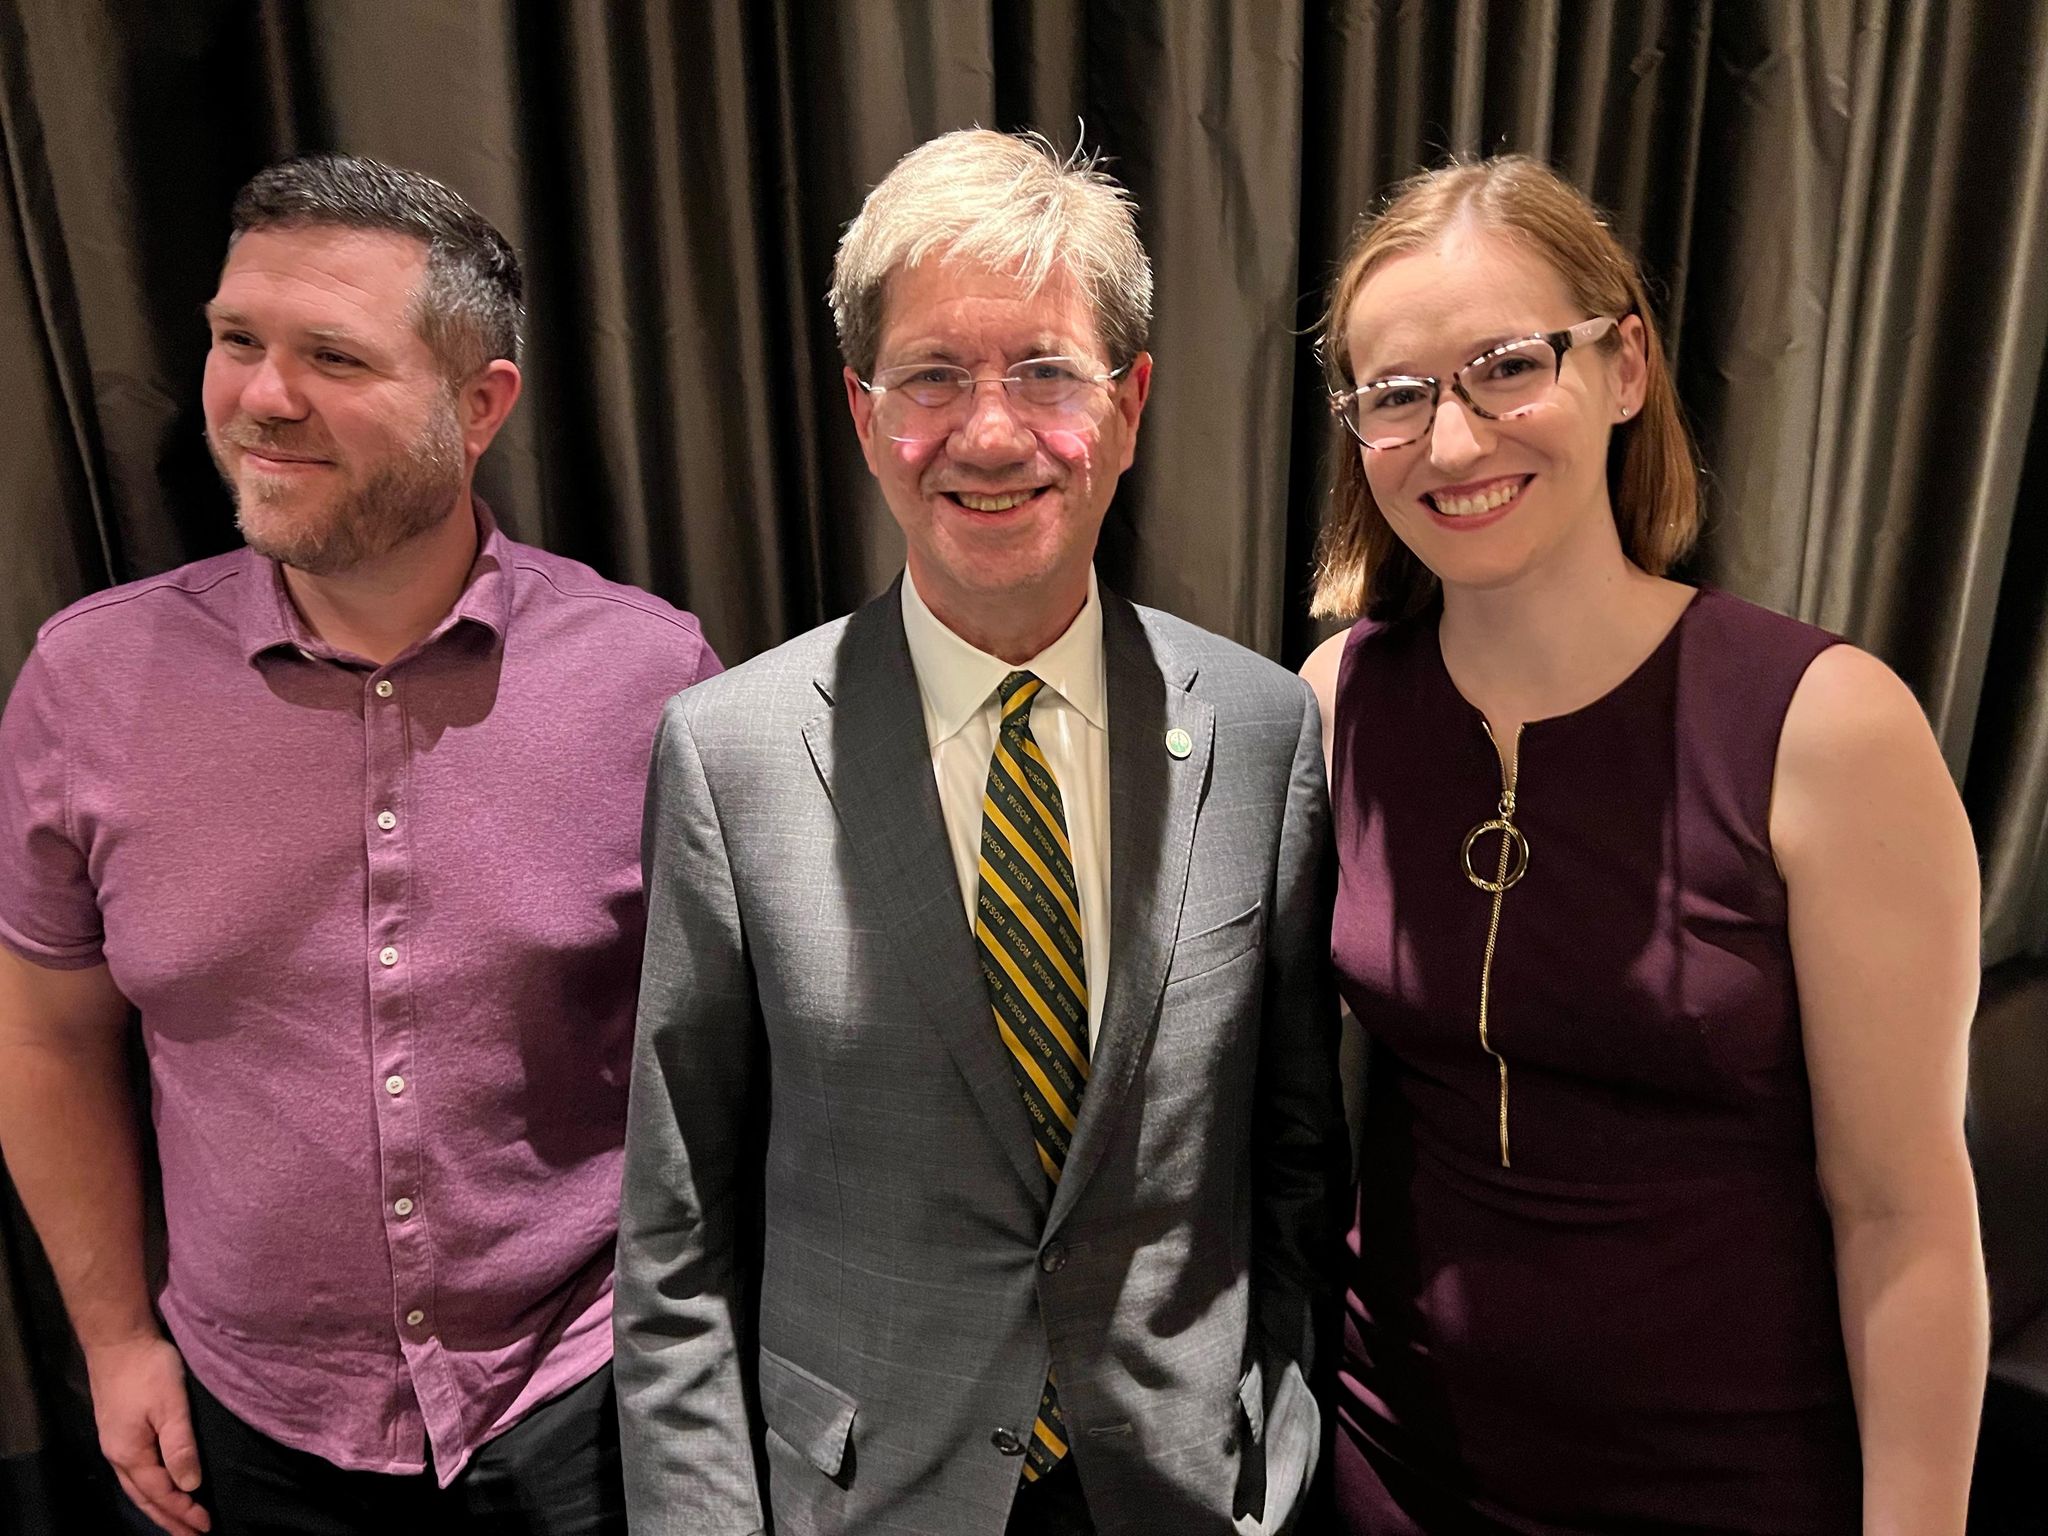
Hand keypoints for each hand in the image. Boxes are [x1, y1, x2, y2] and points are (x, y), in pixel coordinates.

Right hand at [83, 1333, 210, 1535]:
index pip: (160, 1494)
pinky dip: (150, 1489)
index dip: (183, 1513)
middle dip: (169, 1519)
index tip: (206, 1526)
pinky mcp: (118, 1432)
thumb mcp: (171, 1406)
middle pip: (145, 1499)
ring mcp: (115, 1444)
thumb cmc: (149, 1369)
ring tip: (179, 1520)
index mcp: (131, 1454)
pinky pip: (135, 1474)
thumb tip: (190, 1486)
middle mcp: (118, 1455)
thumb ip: (180, 1447)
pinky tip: (161, 1488)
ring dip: (159, 1506)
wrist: (119, 1340)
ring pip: (138, 1488)